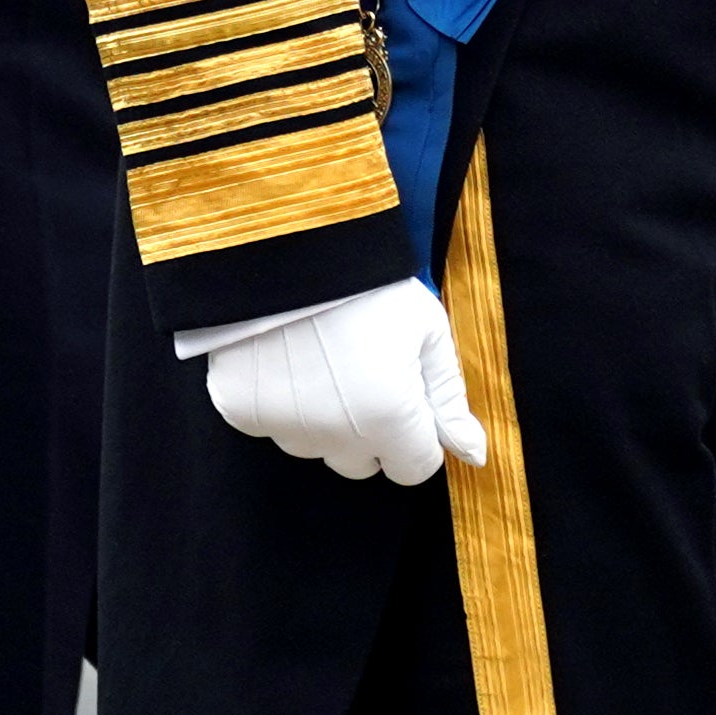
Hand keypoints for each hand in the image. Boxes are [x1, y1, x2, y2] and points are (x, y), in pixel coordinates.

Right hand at [185, 281, 483, 483]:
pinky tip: (285, 357)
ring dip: (324, 418)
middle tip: (362, 372)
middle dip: (371, 432)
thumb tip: (474, 454)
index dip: (417, 435)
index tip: (407, 396)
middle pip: (362, 462)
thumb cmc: (369, 285)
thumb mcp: (427, 331)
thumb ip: (450, 398)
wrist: (288, 245)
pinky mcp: (241, 411)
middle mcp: (335, 437)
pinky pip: (272, 425)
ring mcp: (284, 427)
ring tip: (320, 357)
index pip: (414, 468)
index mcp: (389, 419)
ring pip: (316, 444)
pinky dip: (281, 401)